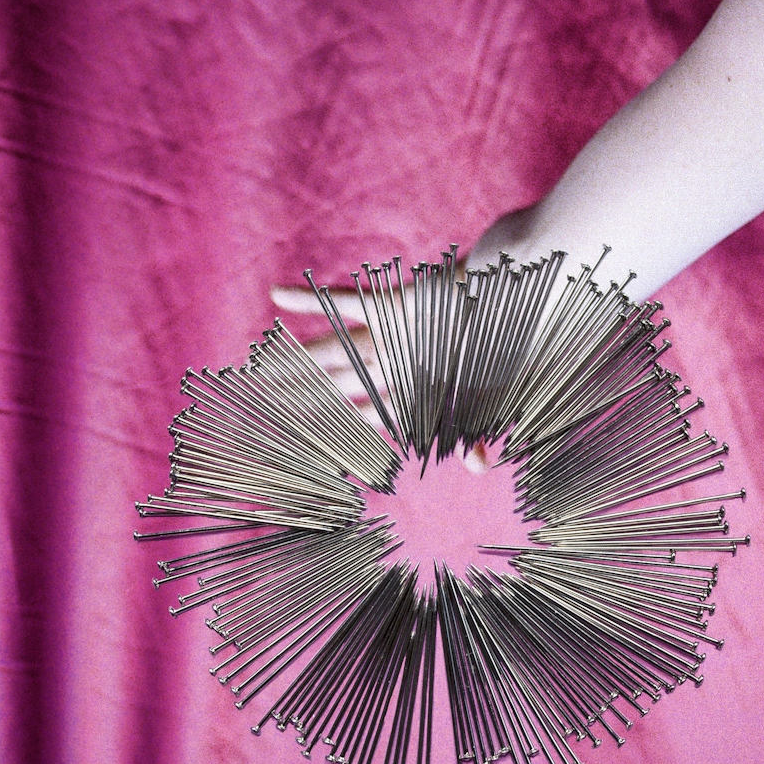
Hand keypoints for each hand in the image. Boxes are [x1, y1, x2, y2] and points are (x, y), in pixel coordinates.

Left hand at [270, 273, 496, 471]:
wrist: (505, 301)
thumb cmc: (492, 352)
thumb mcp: (482, 398)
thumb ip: (474, 435)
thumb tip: (481, 467)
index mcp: (405, 392)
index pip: (358, 416)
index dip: (326, 426)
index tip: (296, 437)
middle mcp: (388, 365)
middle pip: (332, 385)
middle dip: (297, 394)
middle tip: (260, 400)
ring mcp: (384, 335)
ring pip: (329, 351)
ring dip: (294, 359)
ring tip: (259, 366)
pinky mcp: (388, 305)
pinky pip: (342, 303)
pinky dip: (310, 300)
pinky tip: (277, 295)